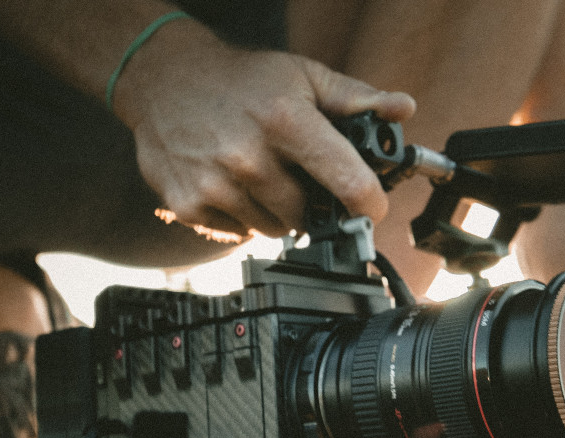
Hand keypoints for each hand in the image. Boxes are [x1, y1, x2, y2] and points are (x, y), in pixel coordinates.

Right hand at [115, 21, 415, 238]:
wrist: (161, 79)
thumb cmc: (240, 81)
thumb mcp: (302, 77)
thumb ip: (357, 98)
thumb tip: (403, 109)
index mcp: (285, 121)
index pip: (348, 182)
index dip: (369, 203)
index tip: (371, 208)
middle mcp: (249, 159)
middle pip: (308, 218)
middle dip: (310, 205)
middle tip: (297, 178)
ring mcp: (215, 187)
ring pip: (273, 230)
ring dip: (276, 213)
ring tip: (260, 177)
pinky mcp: (189, 207)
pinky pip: (238, 234)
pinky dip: (243, 217)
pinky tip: (232, 185)